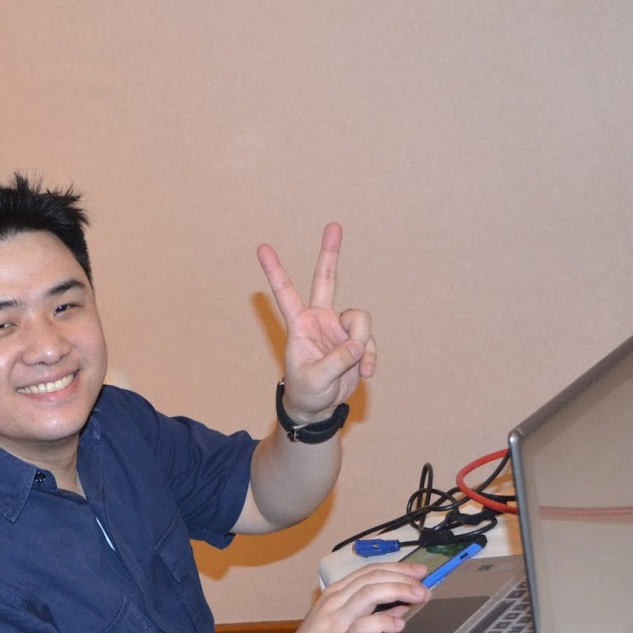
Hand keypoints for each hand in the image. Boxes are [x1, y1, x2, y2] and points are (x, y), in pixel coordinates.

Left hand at [256, 223, 375, 421]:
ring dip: (362, 343)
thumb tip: (357, 344)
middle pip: (326, 280)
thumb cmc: (307, 391)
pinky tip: (366, 372)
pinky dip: (370, 356)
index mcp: (300, 325)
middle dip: (329, 253)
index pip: (285, 293)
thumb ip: (335, 361)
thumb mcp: (316, 380)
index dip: (275, 271)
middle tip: (333, 225)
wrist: (319, 407)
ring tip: (358, 367)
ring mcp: (339, 328)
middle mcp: (320, 320)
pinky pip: (369, 341)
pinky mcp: (356, 340)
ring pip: (360, 319)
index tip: (262, 247)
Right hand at [278, 563, 427, 632]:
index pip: (369, 571)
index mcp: (334, 594)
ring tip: (419, 596)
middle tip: (425, 585)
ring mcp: (335, 622)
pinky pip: (364, 626)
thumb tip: (401, 606)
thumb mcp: (339, 624)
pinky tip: (399, 624)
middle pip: (372, 578)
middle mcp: (334, 603)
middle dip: (403, 577)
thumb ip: (368, 613)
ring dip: (399, 591)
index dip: (397, 568)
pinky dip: (384, 621)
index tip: (418, 572)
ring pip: (369, 593)